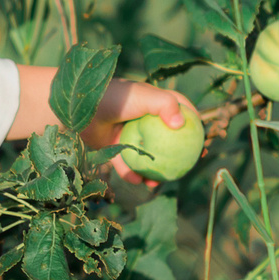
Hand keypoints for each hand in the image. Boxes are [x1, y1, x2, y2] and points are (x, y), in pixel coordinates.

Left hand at [85, 79, 191, 196]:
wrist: (76, 108)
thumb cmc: (113, 97)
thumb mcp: (143, 96)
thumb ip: (165, 104)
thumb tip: (181, 124)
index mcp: (154, 102)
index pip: (181, 113)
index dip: (194, 129)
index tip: (202, 146)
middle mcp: (143, 117)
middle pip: (166, 140)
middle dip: (177, 157)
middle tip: (184, 170)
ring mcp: (128, 131)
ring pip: (147, 155)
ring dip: (154, 170)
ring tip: (155, 182)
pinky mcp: (113, 144)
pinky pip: (126, 162)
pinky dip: (131, 172)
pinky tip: (136, 181)